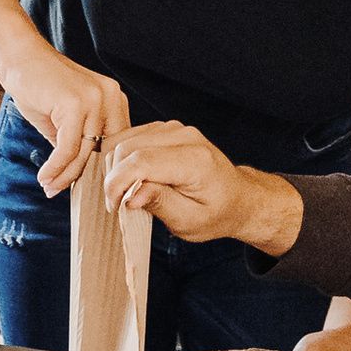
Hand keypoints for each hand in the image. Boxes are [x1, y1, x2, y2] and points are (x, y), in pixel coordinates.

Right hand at [0, 36, 129, 192]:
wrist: (18, 55)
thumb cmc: (38, 86)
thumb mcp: (63, 119)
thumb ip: (75, 144)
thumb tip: (75, 178)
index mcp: (114, 100)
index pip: (116, 145)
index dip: (100, 170)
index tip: (83, 190)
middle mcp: (112, 98)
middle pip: (102, 152)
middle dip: (83, 178)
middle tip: (61, 192)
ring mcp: (96, 99)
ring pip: (84, 153)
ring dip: (64, 176)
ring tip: (48, 188)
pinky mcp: (76, 104)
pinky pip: (67, 147)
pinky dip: (55, 167)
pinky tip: (43, 176)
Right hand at [105, 120, 300, 257]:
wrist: (236, 197)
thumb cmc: (215, 213)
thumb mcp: (189, 221)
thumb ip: (159, 204)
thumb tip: (129, 196)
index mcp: (195, 161)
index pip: (141, 162)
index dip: (118, 184)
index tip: (114, 207)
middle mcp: (185, 136)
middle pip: (127, 148)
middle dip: (114, 178)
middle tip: (119, 204)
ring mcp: (174, 128)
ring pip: (123, 140)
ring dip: (116, 168)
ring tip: (128, 192)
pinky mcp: (165, 128)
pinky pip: (129, 137)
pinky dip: (122, 158)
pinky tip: (132, 178)